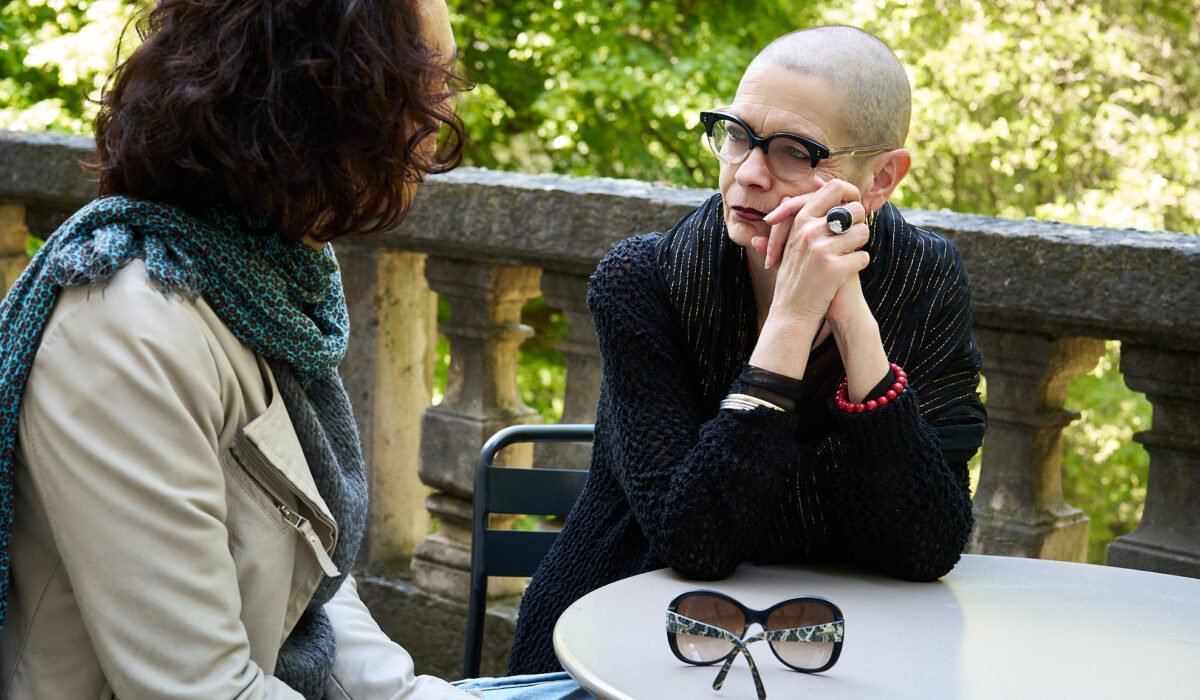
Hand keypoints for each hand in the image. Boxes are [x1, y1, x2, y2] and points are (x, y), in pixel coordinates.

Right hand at [759, 178, 870, 323]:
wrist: (791, 311)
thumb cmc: (796, 272)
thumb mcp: (793, 237)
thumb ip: (805, 208)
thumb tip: (816, 179)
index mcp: (801, 220)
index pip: (834, 189)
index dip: (851, 195)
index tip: (853, 207)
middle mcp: (810, 231)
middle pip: (854, 210)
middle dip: (858, 224)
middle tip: (850, 239)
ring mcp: (821, 250)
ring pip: (862, 233)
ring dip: (860, 245)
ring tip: (848, 255)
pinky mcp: (833, 269)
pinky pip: (863, 257)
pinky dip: (860, 265)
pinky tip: (847, 272)